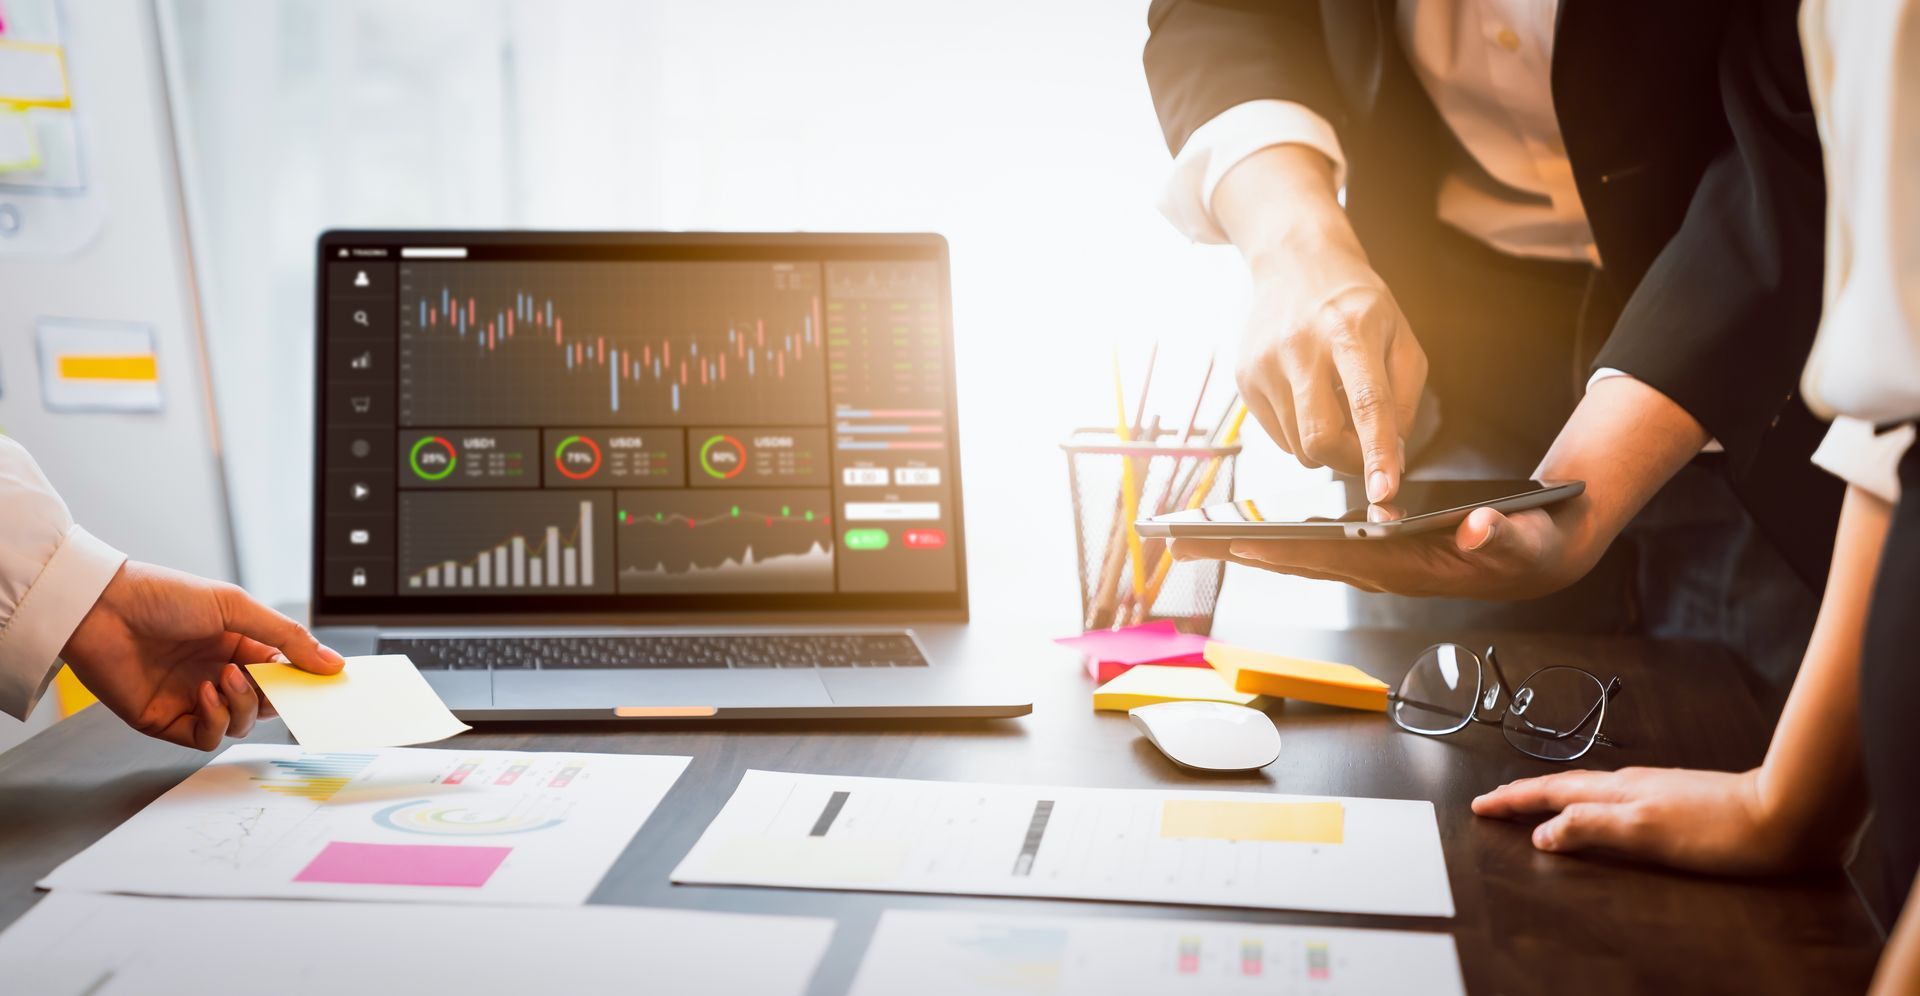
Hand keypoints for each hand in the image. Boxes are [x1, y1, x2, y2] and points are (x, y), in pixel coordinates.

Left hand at [60, 562, 343, 749]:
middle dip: (274, 697)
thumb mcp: (237, 607)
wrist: (102, 609)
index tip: (324, 684)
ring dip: (241, 705)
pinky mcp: (166, 720)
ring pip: (240, 724)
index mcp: (237, 645)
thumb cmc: (164, 597)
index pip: (283, 673)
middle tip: (268, 680)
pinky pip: (206, 737)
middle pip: (266, 704)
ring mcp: (193, 699)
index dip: (302, 680)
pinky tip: (204, 694)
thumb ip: (287, 637)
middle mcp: (217, 673)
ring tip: (225, 678)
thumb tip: (332, 663)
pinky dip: (215, 720)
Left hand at [1170, 500, 1590, 599]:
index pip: (1336, 558)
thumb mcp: (1524, 539)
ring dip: (1253, 551)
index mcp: (1408, 569)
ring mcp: (1377, 567)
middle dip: (1245, 554)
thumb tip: (1474, 526)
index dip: (1287, 551)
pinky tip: (1251, 535)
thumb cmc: (1529, 547)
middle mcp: (1382, 573)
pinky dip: (1283, 542)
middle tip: (1185, 545)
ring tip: (1199, 540)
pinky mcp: (1378, 555)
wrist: (1539, 557)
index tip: (1240, 544)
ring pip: (1305, 558)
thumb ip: (1498, 535)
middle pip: (1303, 562)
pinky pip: (1321, 549)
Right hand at [1215, 145, 1426, 501]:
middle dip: (1349, 461)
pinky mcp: (1244, 379)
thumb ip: (1403, 398)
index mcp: (1350, 330)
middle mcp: (1300, 347)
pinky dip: (1301, 432)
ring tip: (1335, 405)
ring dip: (1326, 444)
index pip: (1366, 403)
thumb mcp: (1401, 336)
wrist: (1294, 263)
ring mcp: (1264, 364)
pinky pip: (1279, 436)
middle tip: (1366, 452)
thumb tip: (1391, 457)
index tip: (1385, 490)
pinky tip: (1309, 397)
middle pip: (1320, 437)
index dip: (1377, 452)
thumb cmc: (1356, 303)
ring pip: (1299, 446)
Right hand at [1471, 766, 1835, 875]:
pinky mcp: (1676, 799)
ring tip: (1534, 803)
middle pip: (1565, 787)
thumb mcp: (1646, 833)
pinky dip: (1589, 802)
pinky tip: (1600, 809)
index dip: (1513, 800)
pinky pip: (1614, 796)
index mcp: (1617, 793)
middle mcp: (1631, 785)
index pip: (1551, 794)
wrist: (1786, 815)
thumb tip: (1542, 833)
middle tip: (1494, 801)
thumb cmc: (1720, 829)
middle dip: (1525, 794)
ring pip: (1589, 789)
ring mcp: (1655, 789)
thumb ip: (1591, 828)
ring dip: (1555, 796)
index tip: (1481, 806)